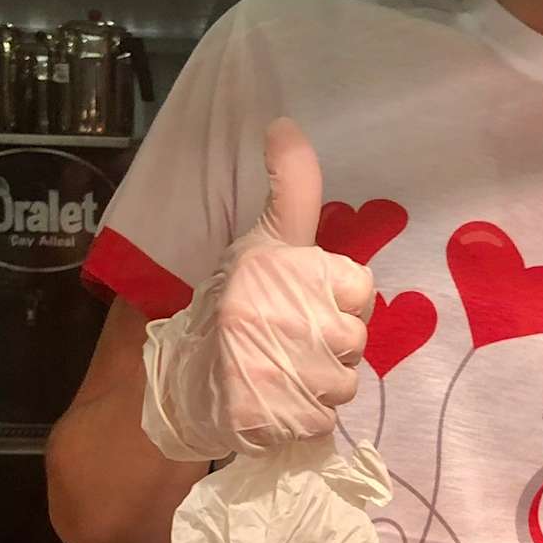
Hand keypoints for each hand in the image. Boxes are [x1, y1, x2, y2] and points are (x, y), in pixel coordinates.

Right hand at [141, 119, 373, 461]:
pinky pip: (323, 418)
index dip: (338, 298)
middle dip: (331, 344)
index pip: (360, 286)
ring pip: (344, 382)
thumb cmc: (231, 304)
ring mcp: (274, 372)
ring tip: (282, 371)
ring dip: (322, 382)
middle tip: (289, 341)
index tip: (303, 302)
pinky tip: (278, 400)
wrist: (183, 382)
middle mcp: (278, 317)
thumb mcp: (263, 239)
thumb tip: (285, 123)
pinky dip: (306, 415)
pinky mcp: (270, 418)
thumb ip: (292, 188)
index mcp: (279, 269)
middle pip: (356, 338)